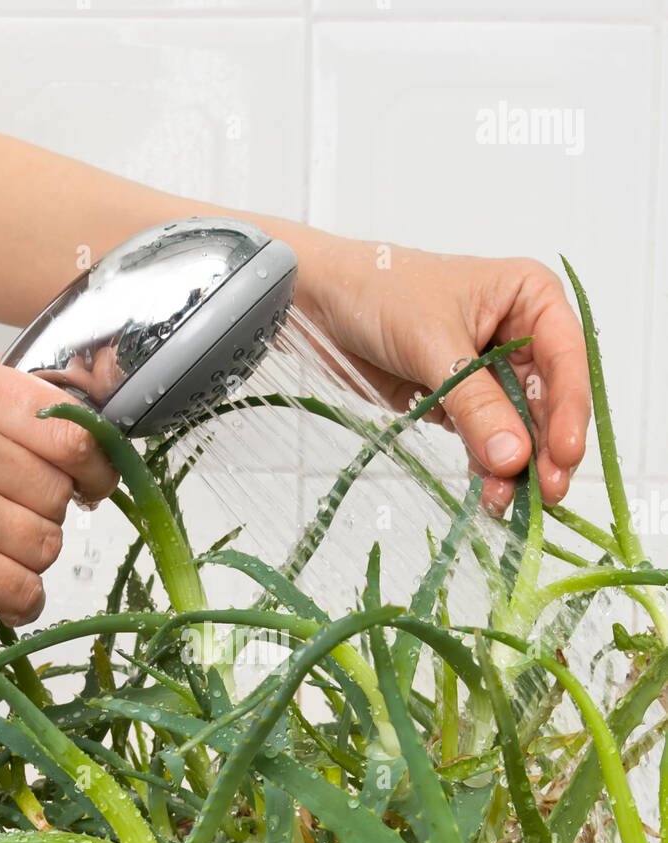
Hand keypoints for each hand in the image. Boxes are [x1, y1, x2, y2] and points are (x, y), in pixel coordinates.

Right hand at [0, 345, 116, 629]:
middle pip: (57, 487)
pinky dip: (18, 601)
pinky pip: (22, 588)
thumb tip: (85, 430)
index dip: (92, 461)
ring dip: (26, 560)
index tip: (89, 480)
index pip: (63, 422)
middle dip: (43, 515)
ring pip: (46, 540)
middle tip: (2, 523)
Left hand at [294, 236, 590, 514]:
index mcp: (530, 298)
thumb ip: (475, 403)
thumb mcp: (434, 343)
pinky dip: (486, 467)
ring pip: (518, 427)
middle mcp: (520, 335)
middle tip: (545, 493)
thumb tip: (512, 456)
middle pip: (549, 401)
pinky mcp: (460, 402)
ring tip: (508, 501)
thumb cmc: (380, 291)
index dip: (571, 410)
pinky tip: (487, 493)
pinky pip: (484, 440)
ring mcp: (491, 373)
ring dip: (515, 466)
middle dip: (546, 449)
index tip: (565, 454)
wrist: (320, 300)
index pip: (567, 358)